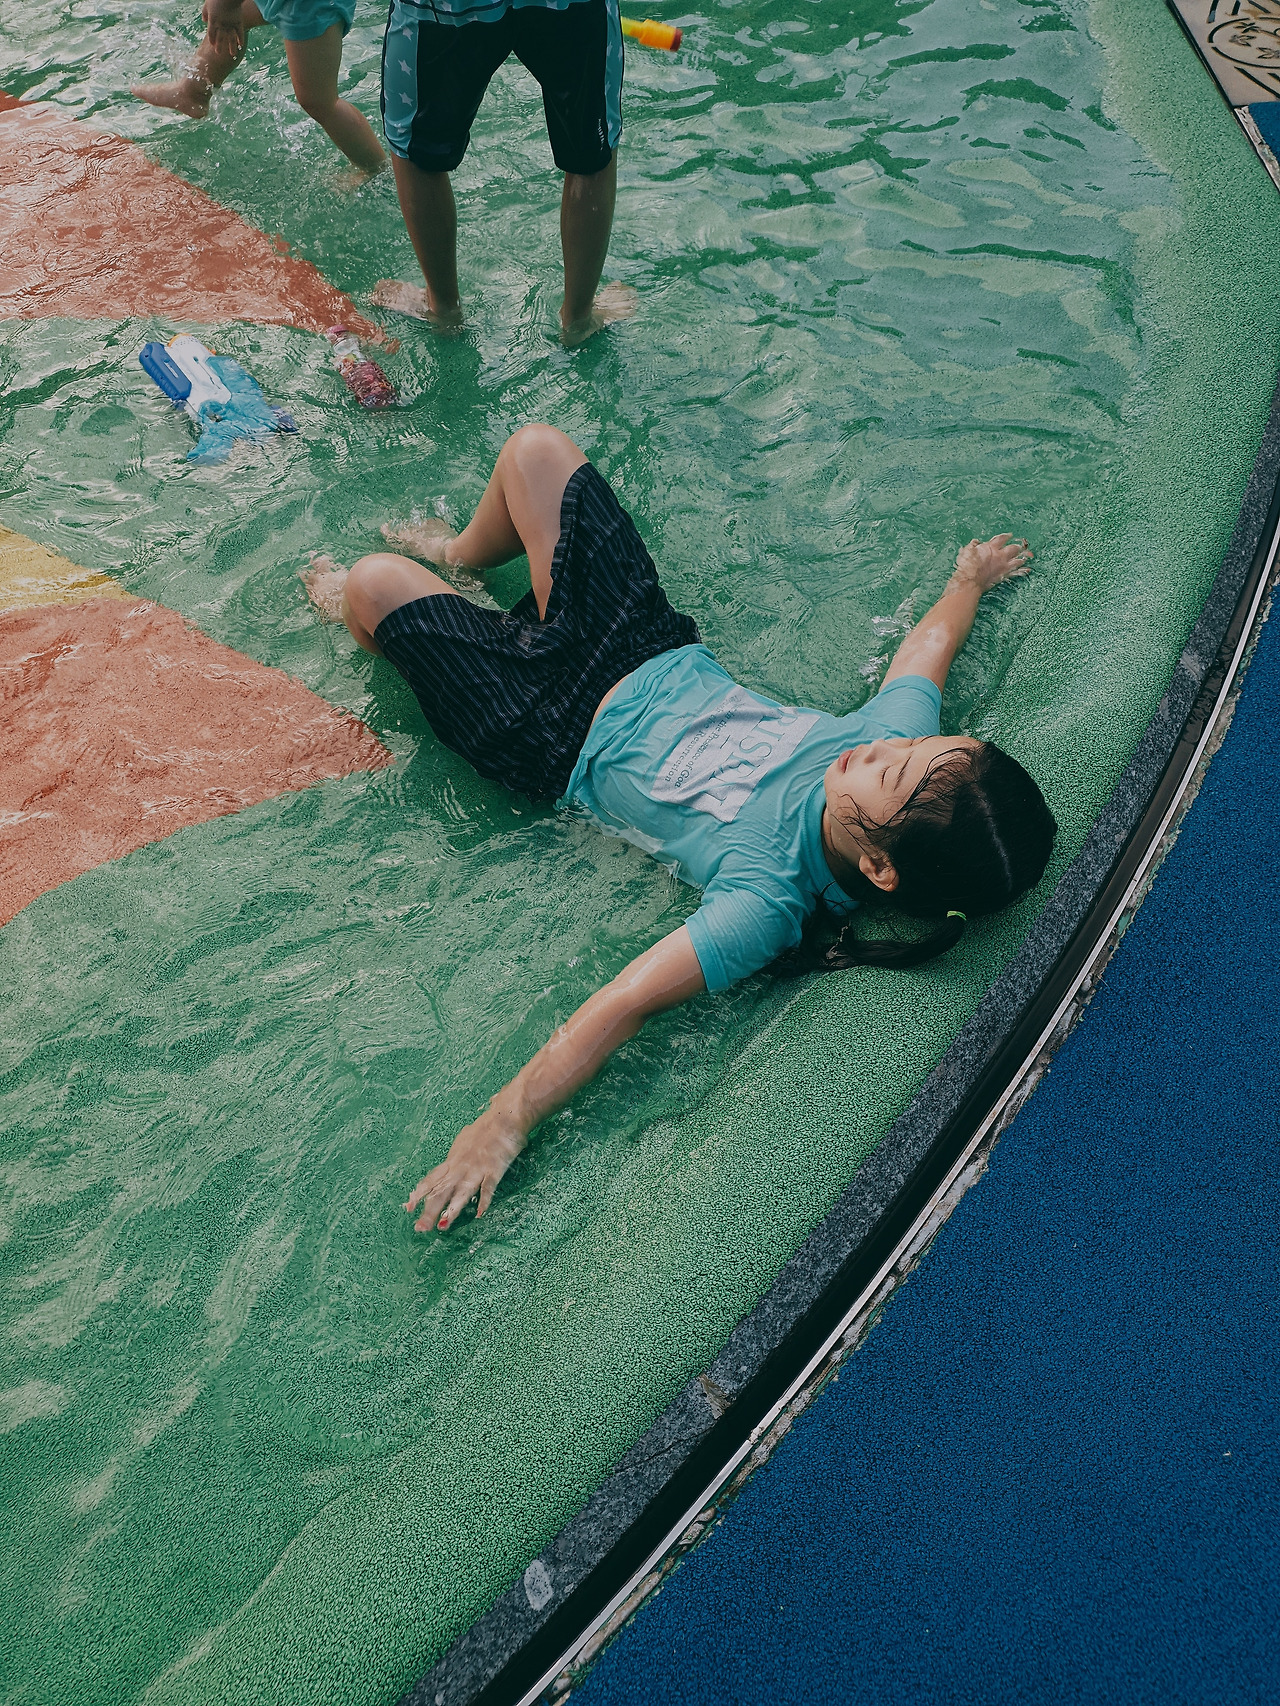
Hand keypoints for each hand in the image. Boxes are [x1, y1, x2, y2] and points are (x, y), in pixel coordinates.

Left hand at [202, 0, 246, 57]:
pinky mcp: (238, 22)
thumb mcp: (207, 3)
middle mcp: (221, 25)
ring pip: (231, 38)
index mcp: (213, 20)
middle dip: (219, 46)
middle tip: (218, 53)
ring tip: (232, 54)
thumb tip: (204, 20)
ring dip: (232, 47)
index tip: (212, 45)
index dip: (212, 39)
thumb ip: (205, 12)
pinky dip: (241, 39)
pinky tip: (241, 45)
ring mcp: (230, 24)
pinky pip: (240, 33)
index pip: (211, 33)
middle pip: (220, 38)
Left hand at [404, 1105, 527, 1233]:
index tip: (408, 1208)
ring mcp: (477, 1169)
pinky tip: (480, 1213)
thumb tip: (451, 1162)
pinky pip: (488, 1187)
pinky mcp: (494, 1169)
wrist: (505, 1117)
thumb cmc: (486, 1127)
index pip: (432, 1180)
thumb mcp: (464, 1140)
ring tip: (443, 1225)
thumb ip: (456, 1155)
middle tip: (420, 1228)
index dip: (419, 1194)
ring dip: (452, 1209)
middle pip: (442, 1191)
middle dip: (430, 1211)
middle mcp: (460, 1167)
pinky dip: (484, 1200)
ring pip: (461, 1191)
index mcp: (452, 1160)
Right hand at [951, 533, 1032, 593]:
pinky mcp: (1003, 576)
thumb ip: (973, 546)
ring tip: (1028, 556)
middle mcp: (1000, 555)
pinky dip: (1022, 571)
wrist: (970, 580)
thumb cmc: (966, 565)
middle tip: (1022, 545)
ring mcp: (1003, 566)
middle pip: (1013, 549)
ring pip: (1017, 560)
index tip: (1010, 535)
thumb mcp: (966, 551)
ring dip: (1023, 558)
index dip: (1007, 536)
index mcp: (991, 547)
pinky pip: (1016, 573)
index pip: (1002, 539)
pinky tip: (1028, 570)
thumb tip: (975, 542)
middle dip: (1018, 547)